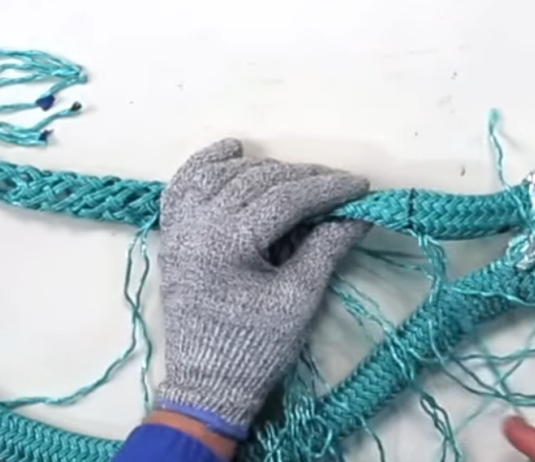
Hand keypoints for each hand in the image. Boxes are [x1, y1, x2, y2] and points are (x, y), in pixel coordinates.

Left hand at [154, 138, 369, 441]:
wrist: (207, 383)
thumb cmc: (256, 347)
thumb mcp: (299, 299)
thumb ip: (325, 248)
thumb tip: (356, 214)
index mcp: (228, 241)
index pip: (286, 198)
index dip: (327, 189)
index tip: (361, 186)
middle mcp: (198, 224)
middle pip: (257, 181)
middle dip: (302, 178)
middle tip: (339, 185)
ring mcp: (180, 227)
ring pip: (223, 176)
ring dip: (262, 170)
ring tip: (298, 178)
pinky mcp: (173, 235)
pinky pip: (185, 185)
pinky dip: (207, 164)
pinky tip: (233, 151)